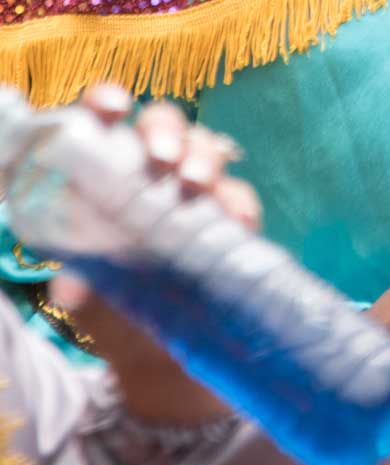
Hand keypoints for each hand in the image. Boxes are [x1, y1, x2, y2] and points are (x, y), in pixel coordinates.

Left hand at [49, 85, 259, 425]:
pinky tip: (234, 220)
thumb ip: (82, 285)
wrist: (162, 362)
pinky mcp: (231, 220)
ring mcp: (197, 192)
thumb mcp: (92, 298)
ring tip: (196, 184)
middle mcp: (155, 171)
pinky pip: (241, 197)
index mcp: (110, 172)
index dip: (108, 101)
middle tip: (163, 158)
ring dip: (202, 158)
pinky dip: (238, 203)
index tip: (113, 108)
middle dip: (166, 130)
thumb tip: (73, 285)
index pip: (106, 121)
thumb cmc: (116, 312)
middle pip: (165, 124)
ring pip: (206, 149)